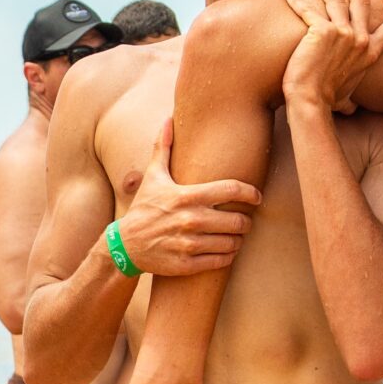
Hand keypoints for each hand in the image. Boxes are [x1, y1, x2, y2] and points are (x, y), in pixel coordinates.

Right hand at [114, 120, 261, 276]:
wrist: (125, 245)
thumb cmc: (144, 207)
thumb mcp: (153, 176)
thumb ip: (164, 147)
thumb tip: (168, 119)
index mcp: (187, 196)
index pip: (230, 190)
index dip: (250, 192)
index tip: (257, 196)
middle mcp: (190, 220)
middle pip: (236, 221)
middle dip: (246, 221)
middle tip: (245, 220)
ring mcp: (188, 244)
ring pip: (231, 243)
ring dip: (238, 240)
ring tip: (236, 236)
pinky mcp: (186, 264)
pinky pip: (219, 261)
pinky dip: (227, 257)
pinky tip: (226, 251)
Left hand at [280, 0, 382, 115]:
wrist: (311, 101)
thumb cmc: (326, 101)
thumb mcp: (347, 97)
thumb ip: (351, 98)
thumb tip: (351, 109)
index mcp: (370, 52)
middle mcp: (360, 39)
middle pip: (361, 1)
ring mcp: (342, 33)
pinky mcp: (321, 31)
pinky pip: (307, 9)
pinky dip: (296, 0)